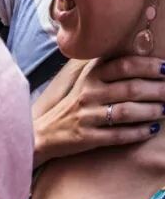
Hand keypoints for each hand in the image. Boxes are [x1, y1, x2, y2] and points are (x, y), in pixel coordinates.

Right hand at [33, 56, 164, 165]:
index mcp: (90, 78)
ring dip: (150, 111)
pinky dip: (138, 133)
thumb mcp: (86, 84)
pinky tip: (152, 130)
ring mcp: (87, 116)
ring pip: (125, 111)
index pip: (122, 65)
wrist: (45, 132)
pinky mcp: (87, 137)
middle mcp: (88, 94)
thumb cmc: (74, 106)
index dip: (147, 66)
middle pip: (129, 88)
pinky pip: (117, 135)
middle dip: (157, 90)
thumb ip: (109, 71)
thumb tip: (142, 61)